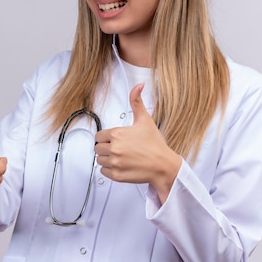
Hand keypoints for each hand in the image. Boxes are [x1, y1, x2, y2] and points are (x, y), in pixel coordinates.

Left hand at [95, 84, 181, 202]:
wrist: (164, 165)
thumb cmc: (155, 144)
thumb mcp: (145, 120)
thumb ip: (136, 101)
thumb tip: (138, 86)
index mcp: (117, 134)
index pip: (99, 136)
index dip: (106, 137)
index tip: (115, 140)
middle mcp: (114, 148)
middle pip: (97, 148)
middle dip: (106, 148)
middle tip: (119, 149)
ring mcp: (115, 163)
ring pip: (99, 160)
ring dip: (107, 159)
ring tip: (121, 157)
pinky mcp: (116, 175)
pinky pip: (103, 172)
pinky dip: (110, 170)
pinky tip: (121, 165)